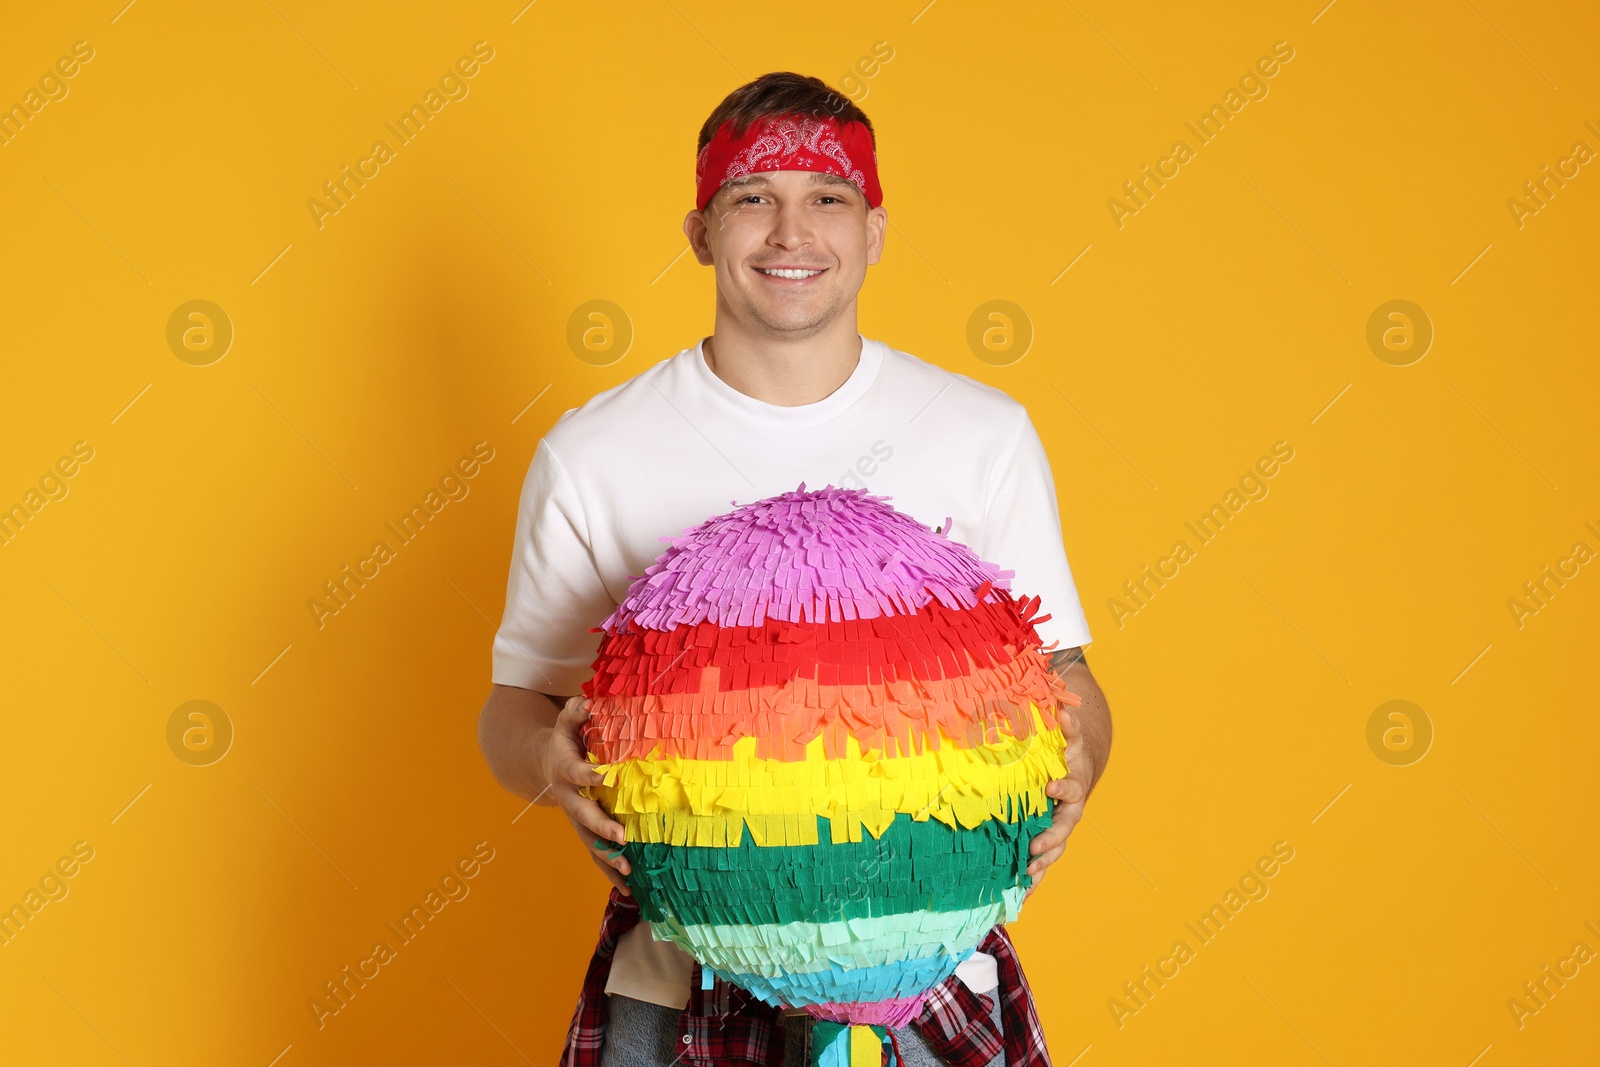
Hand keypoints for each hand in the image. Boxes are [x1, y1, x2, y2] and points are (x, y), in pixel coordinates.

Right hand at [542, 697, 632, 894]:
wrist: (544, 764)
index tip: (607, 776)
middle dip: (602, 828)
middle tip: (622, 838)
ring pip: (590, 842)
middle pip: (583, 816)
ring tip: (629, 874)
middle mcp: (569, 798)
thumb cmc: (564, 739)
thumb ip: (576, 711)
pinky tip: (631, 890)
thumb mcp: (566, 721)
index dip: (590, 774)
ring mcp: (575, 818)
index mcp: (565, 769)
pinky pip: (596, 853)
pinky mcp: (584, 830)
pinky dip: (610, 872)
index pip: (577, 772)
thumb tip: (589, 702)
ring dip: (608, 858)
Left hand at [1024, 705, 1093, 897]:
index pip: (1071, 786)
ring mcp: (1059, 826)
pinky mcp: (1047, 839)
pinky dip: (1034, 879)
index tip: (1051, 787)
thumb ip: (1066, 724)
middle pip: (1064, 827)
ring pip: (1055, 849)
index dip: (1063, 787)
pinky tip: (1021, 897)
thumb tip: (1062, 708)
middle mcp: (1069, 809)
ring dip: (1042, 864)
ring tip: (1026, 877)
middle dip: (1051, 838)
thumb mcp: (1067, 735)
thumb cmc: (1065, 750)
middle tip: (1035, 846)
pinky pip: (1043, 861)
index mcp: (1072, 782)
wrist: (1076, 767)